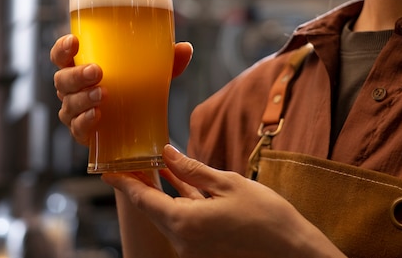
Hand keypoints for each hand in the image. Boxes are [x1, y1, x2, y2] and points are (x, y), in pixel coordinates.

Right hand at [50, 35, 192, 145]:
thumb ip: (167, 60)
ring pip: (68, 104)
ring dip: (83, 98)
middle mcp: (73, 89)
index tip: (75, 41)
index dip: (62, 47)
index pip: (62, 55)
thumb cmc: (136, 92)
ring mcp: (75, 112)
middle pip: (62, 79)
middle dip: (77, 74)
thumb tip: (185, 48)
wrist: (137, 131)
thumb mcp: (153, 74)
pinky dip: (85, 122)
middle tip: (97, 71)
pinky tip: (98, 116)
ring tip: (103, 94)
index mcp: (81, 67)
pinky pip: (77, 128)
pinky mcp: (83, 133)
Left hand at [102, 145, 346, 257]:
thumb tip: (167, 153)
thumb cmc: (267, 217)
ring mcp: (193, 250)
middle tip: (131, 161)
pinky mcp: (205, 251)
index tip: (107, 170)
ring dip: (162, 192)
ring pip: (169, 215)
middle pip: (153, 208)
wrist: (295, 253)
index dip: (123, 183)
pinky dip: (180, 204)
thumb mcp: (228, 184)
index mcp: (185, 223)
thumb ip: (193, 169)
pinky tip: (179, 183)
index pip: (143, 199)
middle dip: (142, 184)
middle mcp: (183, 241)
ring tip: (154, 166)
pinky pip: (185, 223)